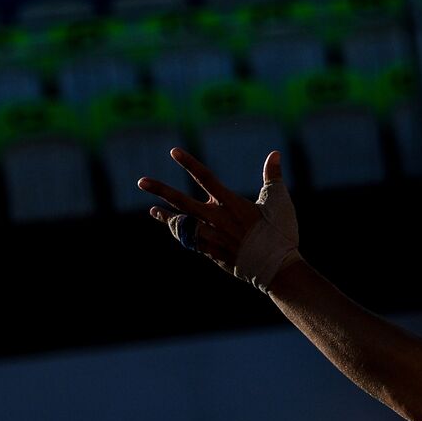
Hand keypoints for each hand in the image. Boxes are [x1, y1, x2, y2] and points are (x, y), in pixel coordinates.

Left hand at [138, 147, 301, 292]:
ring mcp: (211, 237)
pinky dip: (181, 234)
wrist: (276, 268)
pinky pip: (190, 241)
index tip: (173, 152)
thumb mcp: (279, 200)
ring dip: (166, 217)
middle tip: (141, 182)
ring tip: (153, 211)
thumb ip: (273, 175)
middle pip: (181, 202)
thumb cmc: (280, 232)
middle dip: (161, 191)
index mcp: (231, 203)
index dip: (188, 164)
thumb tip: (275, 153)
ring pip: (181, 225)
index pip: (205, 177)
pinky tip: (175, 230)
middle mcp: (216, 219)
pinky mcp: (212, 252)